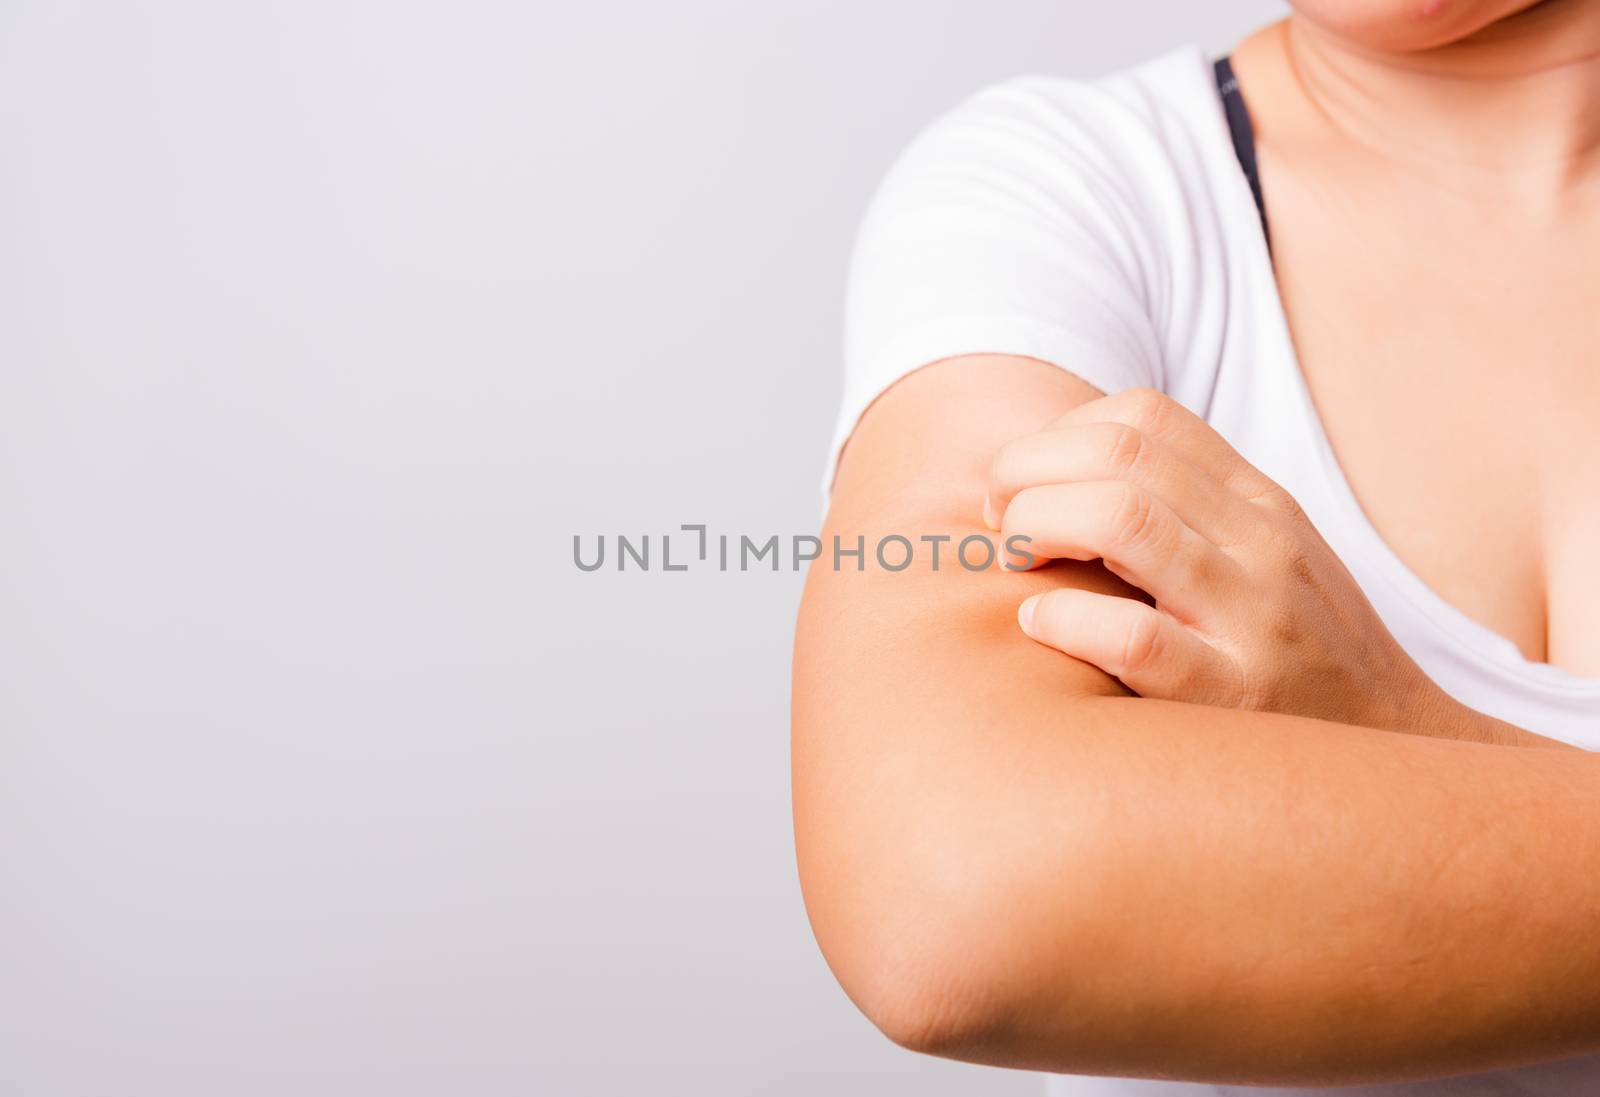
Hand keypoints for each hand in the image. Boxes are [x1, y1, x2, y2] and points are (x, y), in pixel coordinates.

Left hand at [984, 387, 1470, 734]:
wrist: (1399, 747)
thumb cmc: (1299, 650)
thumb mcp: (1262, 556)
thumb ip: (1184, 508)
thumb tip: (1057, 473)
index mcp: (1259, 502)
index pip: (1146, 416)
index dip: (1060, 433)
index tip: (1025, 477)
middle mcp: (1260, 545)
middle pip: (1119, 455)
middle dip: (1027, 472)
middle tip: (996, 517)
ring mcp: (1251, 618)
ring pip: (1122, 522)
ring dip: (1037, 525)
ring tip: (1013, 559)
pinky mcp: (1233, 696)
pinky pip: (1132, 638)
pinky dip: (1064, 619)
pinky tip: (1039, 624)